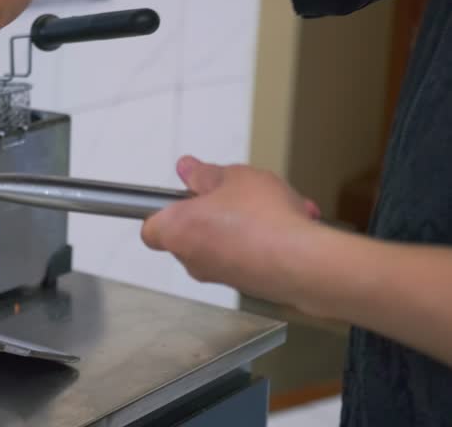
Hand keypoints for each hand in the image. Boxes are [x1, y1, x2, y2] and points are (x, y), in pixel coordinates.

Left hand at [141, 156, 320, 307]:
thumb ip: (205, 174)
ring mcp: (218, 276)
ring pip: (223, 242)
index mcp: (177, 230)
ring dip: (243, 224)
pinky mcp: (246, 286)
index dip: (165, 209)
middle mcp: (192, 259)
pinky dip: (263, 240)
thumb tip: (189, 169)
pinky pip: (248, 255)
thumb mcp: (234, 177)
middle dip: (212, 211)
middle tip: (235, 193)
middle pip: (191, 232)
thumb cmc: (264, 221)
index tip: (184, 195)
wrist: (304, 262)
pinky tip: (289, 223)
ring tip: (273, 206)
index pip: (150, 227)